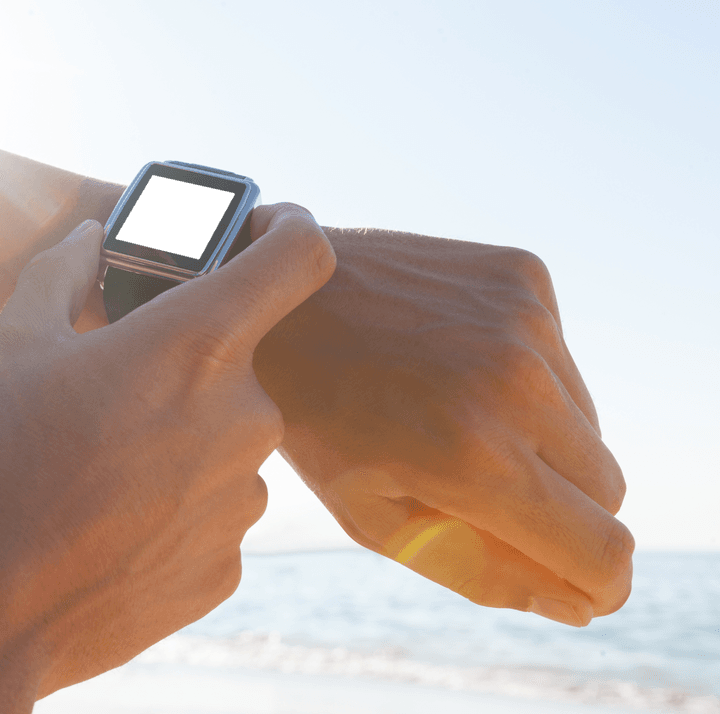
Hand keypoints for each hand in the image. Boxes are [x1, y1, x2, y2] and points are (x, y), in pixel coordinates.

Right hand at [0, 205, 335, 711]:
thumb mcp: (11, 343)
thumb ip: (63, 272)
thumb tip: (90, 238)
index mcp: (196, 347)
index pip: (299, 256)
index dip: (291, 231)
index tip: (269, 232)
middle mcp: (242, 418)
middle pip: (236, 365)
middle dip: (184, 367)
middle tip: (114, 393)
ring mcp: (242, 498)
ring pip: (225, 441)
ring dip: (179, 440)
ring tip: (100, 469)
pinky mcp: (228, 564)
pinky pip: (214, 508)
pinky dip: (175, 504)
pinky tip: (110, 522)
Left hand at [252, 226, 632, 626]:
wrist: (273, 299)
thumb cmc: (313, 420)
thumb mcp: (375, 517)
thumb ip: (483, 572)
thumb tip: (578, 605)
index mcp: (476, 459)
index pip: (603, 552)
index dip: (600, 584)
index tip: (580, 586)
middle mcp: (517, 383)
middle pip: (606, 489)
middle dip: (561, 510)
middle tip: (484, 491)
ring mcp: (525, 319)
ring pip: (587, 424)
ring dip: (542, 440)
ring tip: (453, 417)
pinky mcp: (523, 274)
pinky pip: (561, 360)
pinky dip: (528, 379)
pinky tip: (454, 364)